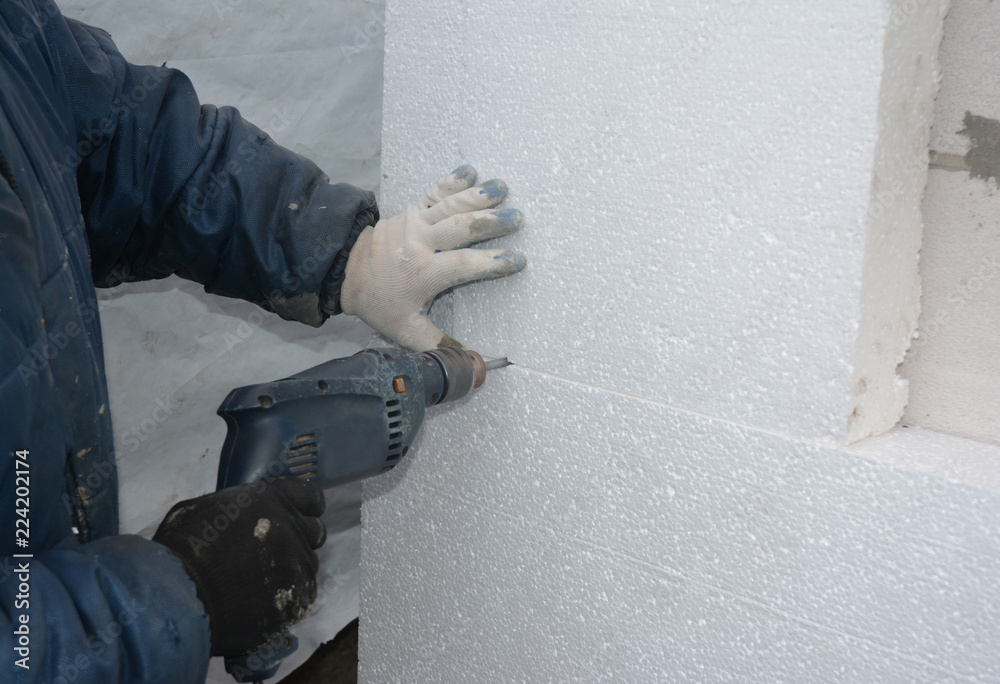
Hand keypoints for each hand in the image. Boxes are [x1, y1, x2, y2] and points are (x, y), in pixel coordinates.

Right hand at [153, 478, 326, 656]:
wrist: (181, 595)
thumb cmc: (182, 549)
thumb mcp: (205, 508)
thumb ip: (237, 509)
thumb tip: (240, 516)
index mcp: (270, 498)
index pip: (311, 496)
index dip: (308, 507)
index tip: (303, 515)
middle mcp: (291, 526)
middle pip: (316, 532)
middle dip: (302, 540)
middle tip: (277, 553)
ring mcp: (297, 561)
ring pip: (308, 565)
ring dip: (291, 571)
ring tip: (259, 584)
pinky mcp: (298, 595)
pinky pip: (303, 594)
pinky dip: (287, 599)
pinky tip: (261, 603)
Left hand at [341, 165, 525, 350]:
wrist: (345, 270)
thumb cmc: (380, 302)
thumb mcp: (404, 329)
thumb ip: (437, 345)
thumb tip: (472, 364)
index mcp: (422, 273)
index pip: (463, 265)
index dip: (492, 263)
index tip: (517, 261)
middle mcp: (420, 243)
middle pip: (460, 228)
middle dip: (491, 222)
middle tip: (518, 218)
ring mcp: (414, 222)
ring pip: (450, 205)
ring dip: (478, 196)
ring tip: (503, 189)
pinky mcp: (411, 209)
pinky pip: (434, 192)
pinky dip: (452, 181)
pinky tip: (471, 172)